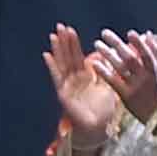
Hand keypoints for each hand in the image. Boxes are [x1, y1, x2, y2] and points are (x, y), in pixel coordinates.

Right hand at [43, 24, 121, 138]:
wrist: (98, 129)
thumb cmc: (103, 111)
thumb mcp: (108, 88)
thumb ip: (107, 74)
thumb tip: (109, 58)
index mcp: (85, 78)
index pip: (78, 57)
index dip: (74, 44)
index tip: (70, 30)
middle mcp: (74, 80)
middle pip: (68, 57)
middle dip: (64, 42)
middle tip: (60, 26)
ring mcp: (68, 86)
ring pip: (62, 64)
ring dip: (58, 50)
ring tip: (53, 36)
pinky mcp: (63, 93)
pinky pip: (57, 77)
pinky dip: (52, 66)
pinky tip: (47, 55)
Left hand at [94, 32, 156, 121]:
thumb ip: (155, 53)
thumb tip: (146, 34)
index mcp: (156, 71)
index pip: (147, 54)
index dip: (139, 44)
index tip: (129, 33)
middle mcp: (146, 78)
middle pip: (131, 58)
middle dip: (117, 44)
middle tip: (105, 33)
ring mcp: (136, 87)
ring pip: (121, 67)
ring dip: (108, 54)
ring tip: (97, 44)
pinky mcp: (126, 96)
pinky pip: (113, 81)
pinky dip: (104, 71)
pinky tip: (95, 63)